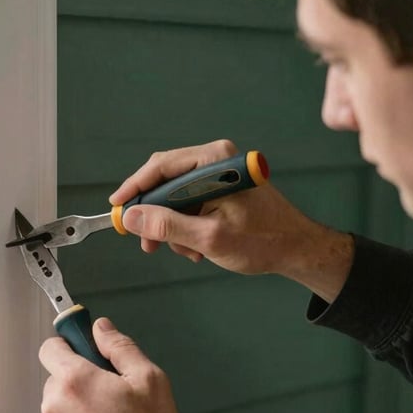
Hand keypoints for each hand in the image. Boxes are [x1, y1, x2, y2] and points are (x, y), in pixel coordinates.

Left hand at [39, 318, 189, 412]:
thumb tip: (101, 328)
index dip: (69, 345)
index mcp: (74, 380)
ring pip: (59, 410)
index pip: (51, 347)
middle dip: (81, 383)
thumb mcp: (149, 380)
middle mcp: (53, 405)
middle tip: (113, 399)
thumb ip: (120, 347)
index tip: (84, 352)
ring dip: (77, 412)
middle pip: (58, 380)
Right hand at [110, 139, 354, 302]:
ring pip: (175, 197)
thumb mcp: (208, 237)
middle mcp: (215, 160)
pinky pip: (189, 204)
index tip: (116, 207)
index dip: (134, 189)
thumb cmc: (263, 241)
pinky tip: (196, 248)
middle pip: (165, 182)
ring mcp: (218, 174)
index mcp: (215, 161)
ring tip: (185, 252)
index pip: (161, 168)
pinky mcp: (221, 188)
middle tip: (145, 242)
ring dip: (173, 227)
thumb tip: (131, 218)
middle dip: (155, 216)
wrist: (296, 250)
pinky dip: (186, 227)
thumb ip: (167, 226)